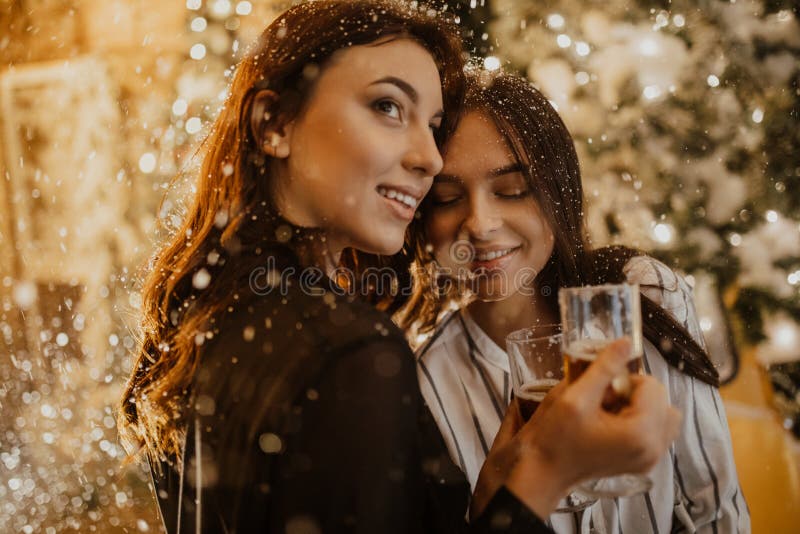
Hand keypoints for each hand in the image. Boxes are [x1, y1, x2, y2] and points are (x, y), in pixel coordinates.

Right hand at [474, 339, 680, 518]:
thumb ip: (604, 367)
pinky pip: (655, 430)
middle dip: (635, 392)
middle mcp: (652, 450)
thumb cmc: (554, 440)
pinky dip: (638, 419)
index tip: (600, 389)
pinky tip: (612, 421)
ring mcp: (649, 459)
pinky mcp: (641, 461)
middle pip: (662, 399)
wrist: (542, 471)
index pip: (653, 386)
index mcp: (641, 434)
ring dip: (640, 404)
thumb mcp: (575, 397)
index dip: (625, 379)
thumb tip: (625, 343)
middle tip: (604, 398)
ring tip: (610, 409)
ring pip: (663, 414)